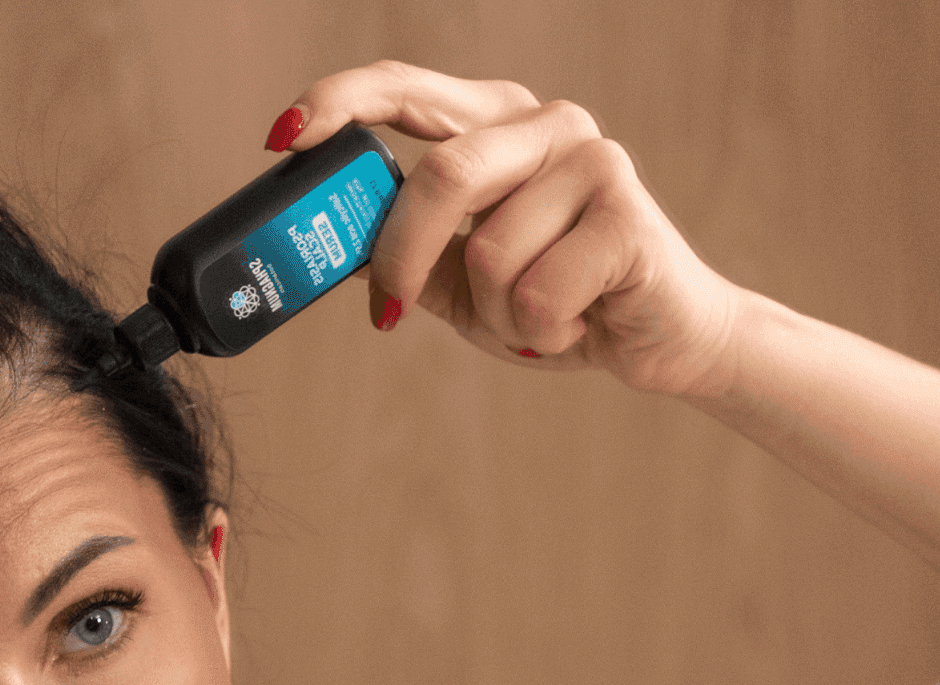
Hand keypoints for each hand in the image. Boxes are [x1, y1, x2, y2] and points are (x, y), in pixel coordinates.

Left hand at [272, 62, 741, 398]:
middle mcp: (544, 123)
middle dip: (405, 260)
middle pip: (442, 176)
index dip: (340, 103)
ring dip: (497, 316)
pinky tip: (578, 320)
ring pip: (489, 254)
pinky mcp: (627, 212)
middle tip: (389, 313)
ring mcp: (590, 158)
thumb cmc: (554, 301)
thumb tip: (322, 248)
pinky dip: (542, 331)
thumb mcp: (462, 281)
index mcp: (495, 124)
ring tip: (535, 318)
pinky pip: (537, 293)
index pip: (405, 90)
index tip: (282, 139)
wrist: (657, 339)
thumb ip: (404, 253)